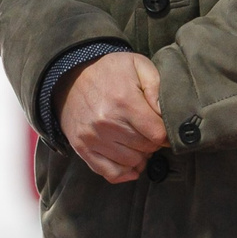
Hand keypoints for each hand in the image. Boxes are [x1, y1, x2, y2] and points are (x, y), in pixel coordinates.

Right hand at [59, 51, 165, 182]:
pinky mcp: (82, 148)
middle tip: (149, 131)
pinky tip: (131, 163)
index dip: (166, 132)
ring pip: (131, 162)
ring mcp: (92, 138)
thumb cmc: (108, 71)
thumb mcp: (137, 64)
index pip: (158, 134)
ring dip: (140, 155)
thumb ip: (156, 86)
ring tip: (138, 141)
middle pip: (146, 148)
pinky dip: (124, 172)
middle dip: (153, 142)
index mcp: (123, 101)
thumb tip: (167, 113)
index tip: (162, 126)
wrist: (69, 77)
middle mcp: (106, 123)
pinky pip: (110, 173)